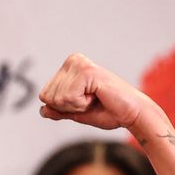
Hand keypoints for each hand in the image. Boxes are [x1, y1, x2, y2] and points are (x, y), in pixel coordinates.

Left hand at [39, 53, 154, 129]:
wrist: (132, 114)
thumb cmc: (108, 111)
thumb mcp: (76, 112)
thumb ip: (58, 111)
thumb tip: (42, 110)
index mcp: (68, 67)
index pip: (45, 96)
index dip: (63, 108)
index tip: (85, 102)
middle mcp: (72, 61)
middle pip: (48, 97)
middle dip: (68, 107)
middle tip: (91, 101)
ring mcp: (78, 64)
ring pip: (57, 99)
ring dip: (76, 106)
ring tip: (95, 98)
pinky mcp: (86, 71)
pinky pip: (68, 98)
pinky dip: (82, 104)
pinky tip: (97, 96)